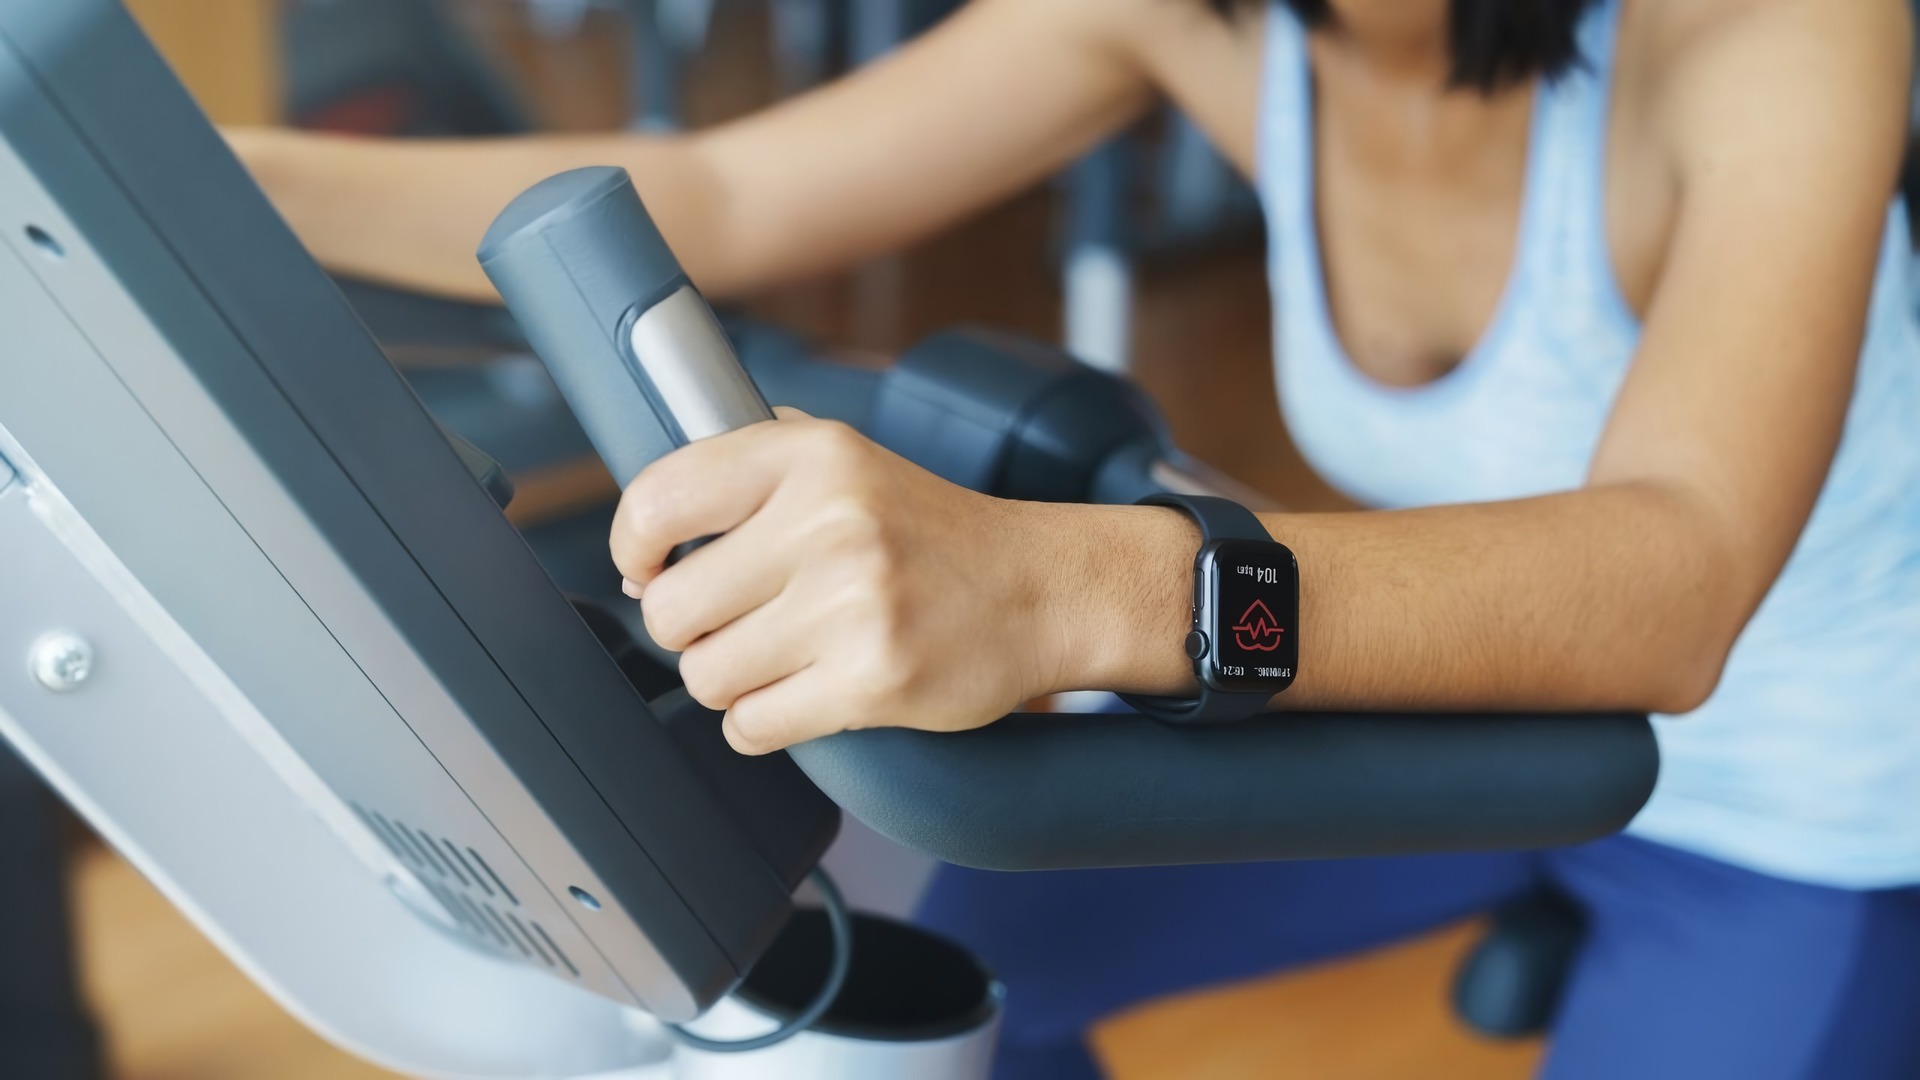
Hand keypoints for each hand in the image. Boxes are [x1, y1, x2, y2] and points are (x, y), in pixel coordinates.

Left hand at [609, 409, 1194, 753]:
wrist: (1039, 588)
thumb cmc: (928, 531)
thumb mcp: (845, 458)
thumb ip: (746, 467)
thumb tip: (643, 542)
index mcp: (811, 457)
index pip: (658, 501)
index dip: (634, 548)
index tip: (648, 568)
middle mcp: (830, 522)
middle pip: (670, 609)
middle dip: (691, 628)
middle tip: (739, 621)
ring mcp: (853, 606)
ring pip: (706, 676)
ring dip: (731, 679)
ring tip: (784, 656)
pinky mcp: (873, 681)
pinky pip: (752, 727)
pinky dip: (763, 723)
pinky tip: (805, 693)